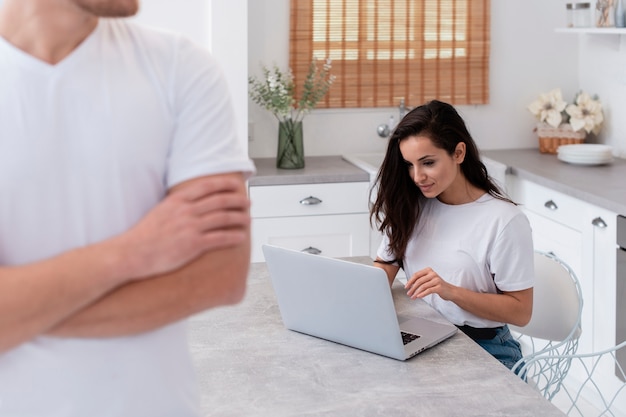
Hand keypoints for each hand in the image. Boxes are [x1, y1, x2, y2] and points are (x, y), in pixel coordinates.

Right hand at [114, 174, 249, 279]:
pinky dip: (233, 236)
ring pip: (223, 218)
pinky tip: (241, 237)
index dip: (225, 185)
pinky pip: (220, 238)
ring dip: (239, 218)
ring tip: (248, 220)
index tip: (236, 185)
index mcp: (178, 201)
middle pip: (220, 201)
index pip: (207, 187)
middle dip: (237, 201)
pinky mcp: (193, 244)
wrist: (134, 253)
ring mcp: (190, 227)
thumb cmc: (145, 234)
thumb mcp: (160, 210)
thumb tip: (191, 200)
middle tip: (248, 202)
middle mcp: (186, 211)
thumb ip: (177, 204)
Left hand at [405, 267, 453, 299]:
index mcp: (428, 270)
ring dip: (416, 292)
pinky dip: (422, 294)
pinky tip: (418, 297)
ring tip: (413, 297)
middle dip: (412, 288)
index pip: (416, 275)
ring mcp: (437, 280)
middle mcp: (433, 274)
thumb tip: (409, 285)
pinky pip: (428, 290)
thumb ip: (420, 280)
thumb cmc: (438, 286)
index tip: (406, 287)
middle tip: (408, 294)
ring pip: (423, 286)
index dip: (410, 281)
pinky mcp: (439, 287)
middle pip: (419, 281)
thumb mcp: (429, 280)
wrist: (450, 291)